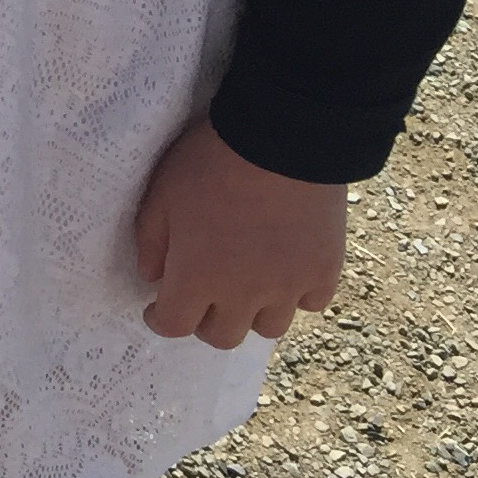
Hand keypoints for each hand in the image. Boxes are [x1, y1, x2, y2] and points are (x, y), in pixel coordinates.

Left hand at [133, 117, 346, 346]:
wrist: (283, 140)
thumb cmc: (211, 162)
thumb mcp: (162, 193)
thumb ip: (152, 241)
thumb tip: (152, 277)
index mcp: (198, 276)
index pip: (174, 325)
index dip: (160, 320)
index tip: (157, 307)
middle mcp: (244, 294)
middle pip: (223, 337)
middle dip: (206, 322)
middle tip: (201, 298)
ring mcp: (288, 286)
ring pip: (270, 328)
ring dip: (253, 313)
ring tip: (247, 286)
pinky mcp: (325, 271)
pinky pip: (311, 302)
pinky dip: (298, 295)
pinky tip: (288, 271)